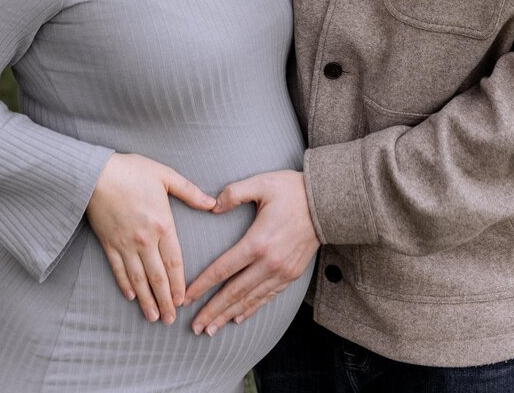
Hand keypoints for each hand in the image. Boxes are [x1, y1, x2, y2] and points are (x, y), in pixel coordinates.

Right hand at [86, 153, 215, 324]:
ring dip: (146, 299)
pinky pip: (118, 269)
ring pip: (138, 278)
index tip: (182, 301)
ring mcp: (125, 244)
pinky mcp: (109, 243)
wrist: (97, 174)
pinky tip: (130, 296)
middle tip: (170, 320)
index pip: (174, 262)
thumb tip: (212, 203)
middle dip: (165, 300)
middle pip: (157, 276)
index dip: (179, 284)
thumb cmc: (133, 171)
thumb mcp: (166, 175)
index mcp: (162, 225)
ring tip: (153, 317)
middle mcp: (145, 240)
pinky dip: (124, 284)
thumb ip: (190, 191)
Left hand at [183, 169, 319, 335]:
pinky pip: (267, 297)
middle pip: (234, 292)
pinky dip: (251, 309)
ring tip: (211, 329)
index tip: (187, 298)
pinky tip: (238, 318)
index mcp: (258, 242)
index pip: (223, 269)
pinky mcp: (291, 275)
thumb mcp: (261, 183)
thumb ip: (234, 193)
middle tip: (195, 327)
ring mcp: (282, 272)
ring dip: (228, 315)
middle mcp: (269, 262)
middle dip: (212, 310)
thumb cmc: (292, 190)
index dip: (203, 285)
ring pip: (250, 299)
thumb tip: (212, 206)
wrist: (327, 204)